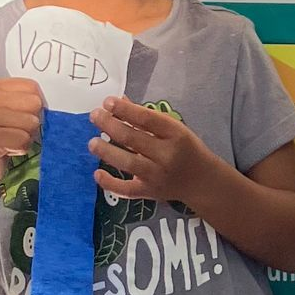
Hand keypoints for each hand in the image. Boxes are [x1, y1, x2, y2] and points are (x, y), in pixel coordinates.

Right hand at [0, 78, 43, 190]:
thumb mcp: (8, 112)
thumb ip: (25, 101)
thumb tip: (47, 104)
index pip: (32, 87)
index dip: (35, 106)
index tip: (21, 118)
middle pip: (34, 103)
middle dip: (31, 122)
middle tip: (13, 132)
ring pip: (31, 122)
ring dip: (26, 137)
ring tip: (8, 142)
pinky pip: (24, 139)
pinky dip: (20, 149)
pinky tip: (6, 151)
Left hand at [87, 97, 229, 202]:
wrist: (202, 181)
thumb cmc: (186, 149)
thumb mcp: (174, 129)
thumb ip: (146, 117)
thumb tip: (118, 102)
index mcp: (176, 134)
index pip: (147, 119)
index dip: (125, 110)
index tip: (107, 102)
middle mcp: (167, 155)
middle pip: (133, 139)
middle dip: (110, 125)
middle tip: (94, 116)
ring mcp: (158, 176)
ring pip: (128, 163)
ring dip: (107, 151)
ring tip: (92, 142)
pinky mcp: (150, 192)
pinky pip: (127, 190)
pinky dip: (110, 183)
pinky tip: (97, 173)